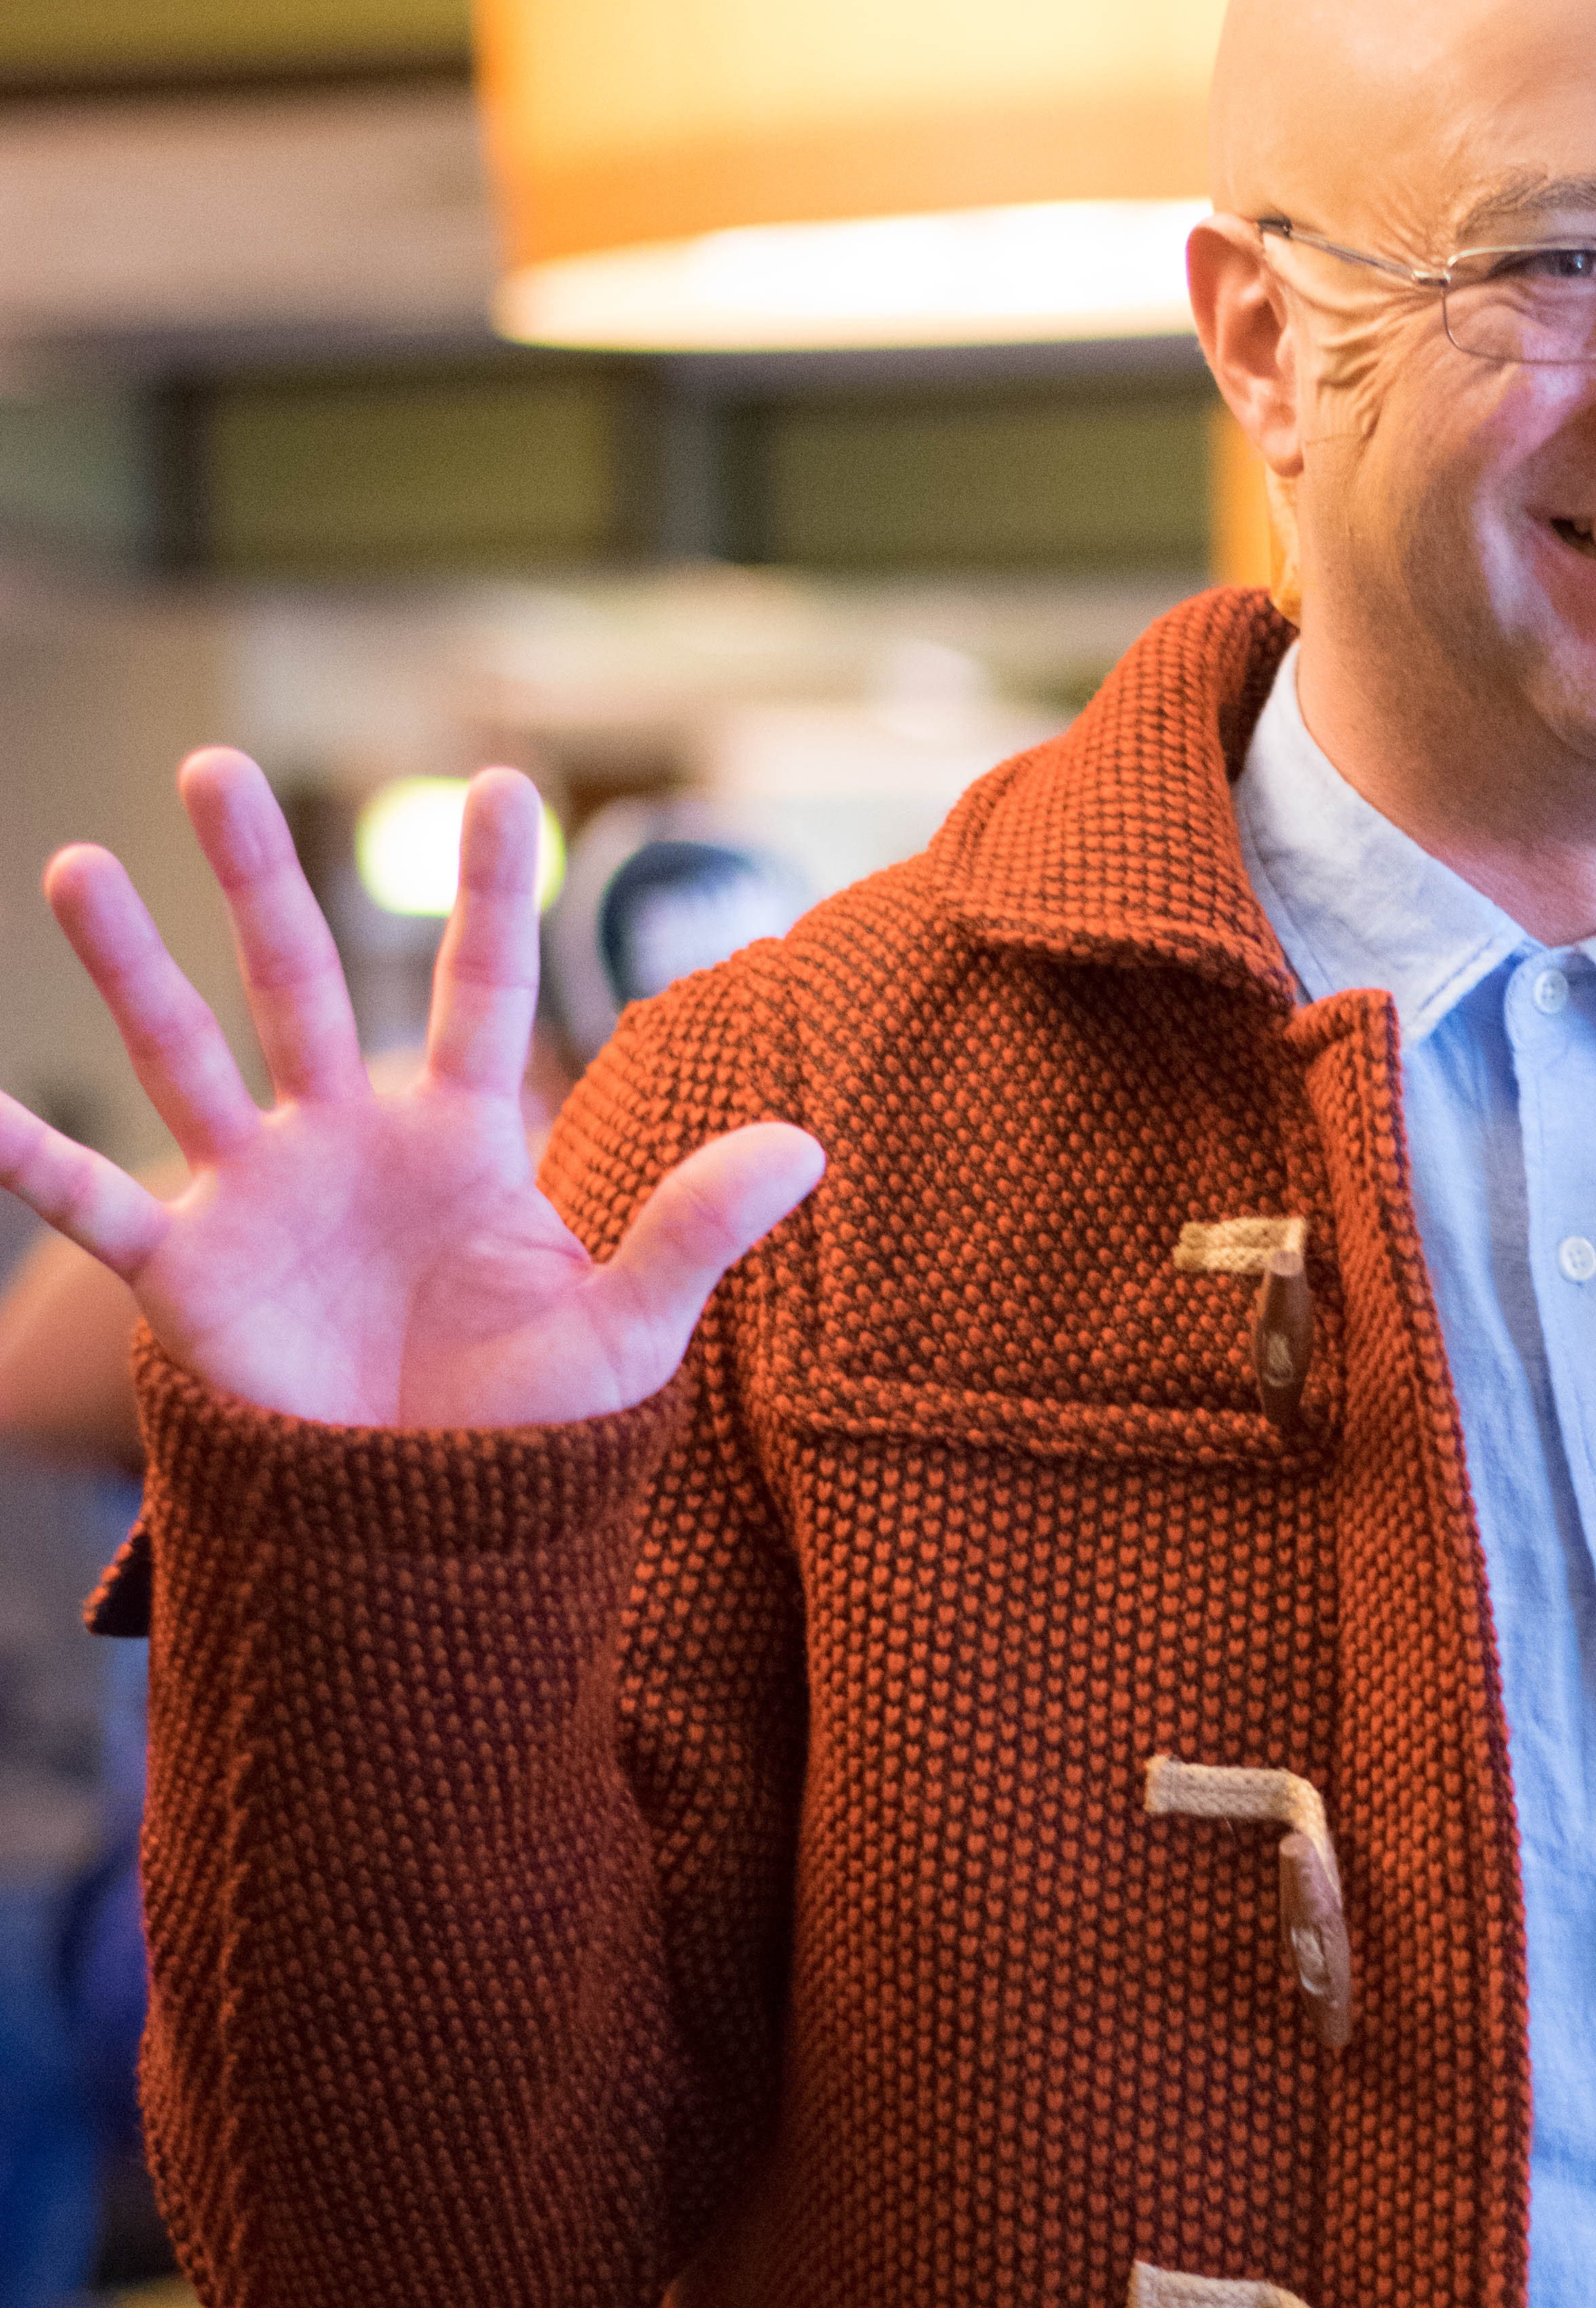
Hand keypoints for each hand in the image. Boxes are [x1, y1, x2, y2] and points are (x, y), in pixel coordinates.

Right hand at [0, 754, 821, 1431]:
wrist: (438, 1538)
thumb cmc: (532, 1437)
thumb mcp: (624, 1333)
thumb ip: (694, 1231)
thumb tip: (806, 1147)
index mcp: (460, 1141)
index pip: (480, 990)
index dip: (489, 893)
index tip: (503, 782)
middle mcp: (347, 1142)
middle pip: (299, 981)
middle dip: (259, 878)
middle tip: (218, 768)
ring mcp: (260, 1197)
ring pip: (185, 1056)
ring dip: (129, 968)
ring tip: (78, 869)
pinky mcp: (192, 1275)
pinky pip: (100, 1205)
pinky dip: (33, 1162)